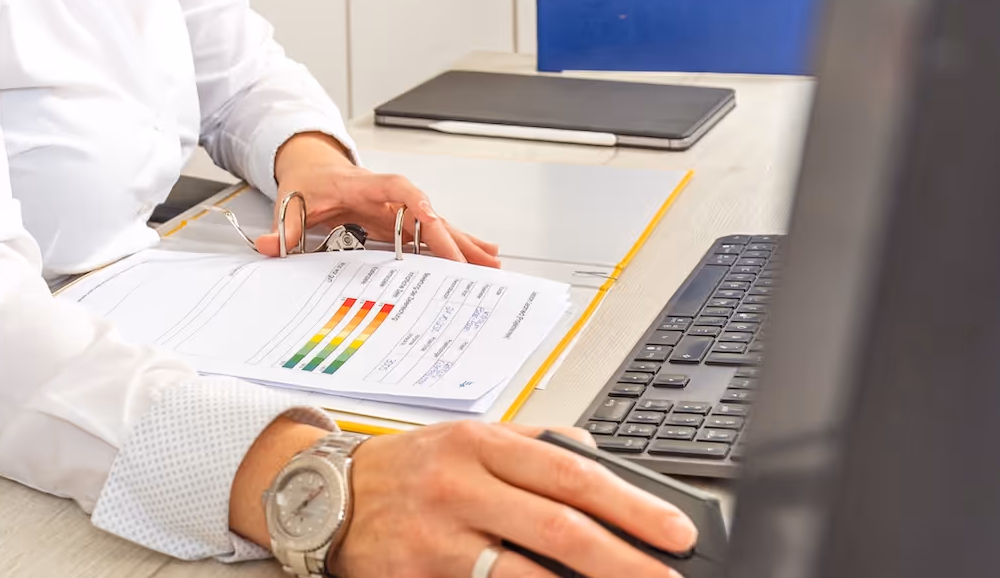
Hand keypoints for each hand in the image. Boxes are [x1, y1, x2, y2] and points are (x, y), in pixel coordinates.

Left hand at [265, 133, 499, 266]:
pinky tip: (481, 253)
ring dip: (463, 242)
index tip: (432, 219)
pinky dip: (456, 242)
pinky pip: (432, 231)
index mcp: (362, 185)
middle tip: (475, 262)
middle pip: (426, 212)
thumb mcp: (290, 201)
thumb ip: (282, 227)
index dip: (415, 203)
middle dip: (451, 237)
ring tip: (491, 263)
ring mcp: (397, 207)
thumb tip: (267, 246)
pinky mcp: (400, 218)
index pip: (395, 189)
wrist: (310, 161)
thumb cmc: (307, 180)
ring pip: (436, 224)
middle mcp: (386, 195)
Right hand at [335, 423, 697, 577]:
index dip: (631, 505)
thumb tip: (599, 457)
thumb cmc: (408, 467)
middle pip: (559, 529)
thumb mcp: (468, 435)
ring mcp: (438, 539)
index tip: (676, 531)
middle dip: (625, 561)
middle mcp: (459, 487)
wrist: (323, 495)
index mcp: (480, 444)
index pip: (571, 473)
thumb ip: (534, 442)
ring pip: (525, 576)